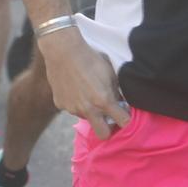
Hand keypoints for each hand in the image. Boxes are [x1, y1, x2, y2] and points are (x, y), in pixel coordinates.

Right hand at [39, 25, 129, 139]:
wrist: (63, 51)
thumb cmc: (90, 58)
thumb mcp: (110, 73)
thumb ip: (116, 91)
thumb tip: (121, 102)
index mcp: (104, 101)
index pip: (123, 122)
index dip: (127, 119)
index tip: (125, 114)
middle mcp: (88, 109)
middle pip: (103, 135)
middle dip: (108, 130)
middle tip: (109, 117)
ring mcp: (73, 109)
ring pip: (86, 117)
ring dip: (90, 110)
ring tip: (87, 91)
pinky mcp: (60, 105)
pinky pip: (72, 108)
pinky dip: (75, 102)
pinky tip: (74, 87)